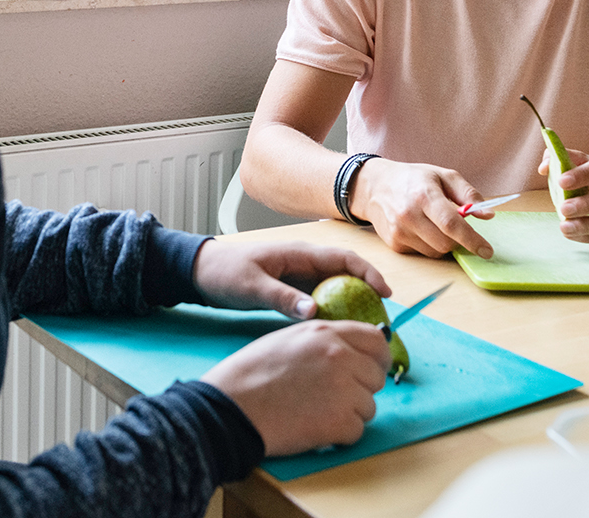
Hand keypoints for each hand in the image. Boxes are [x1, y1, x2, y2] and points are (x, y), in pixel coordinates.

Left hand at [191, 240, 389, 318]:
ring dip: (352, 306)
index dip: (369, 274)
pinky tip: (337, 333)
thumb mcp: (253, 286)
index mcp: (301, 254)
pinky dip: (333, 314)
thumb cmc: (226, 273)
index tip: (386, 294)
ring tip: (365, 331)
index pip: (345, 259)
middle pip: (346, 276)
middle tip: (381, 321)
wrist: (202, 273)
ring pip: (336, 290)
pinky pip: (321, 301)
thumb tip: (314, 313)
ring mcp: (300, 278)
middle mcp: (305, 264)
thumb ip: (282, 298)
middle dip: (367, 294)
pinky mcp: (293, 291)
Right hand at [201, 319, 390, 455]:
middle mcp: (341, 357)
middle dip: (360, 388)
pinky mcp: (340, 422)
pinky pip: (357, 431)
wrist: (232, 406)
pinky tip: (314, 427)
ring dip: (349, 413)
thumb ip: (325, 340)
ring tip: (316, 411)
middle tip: (333, 397)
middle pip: (376, 376)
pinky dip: (340, 435)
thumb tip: (354, 350)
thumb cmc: (253, 373)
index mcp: (327, 333)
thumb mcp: (290, 339)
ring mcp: (343, 390)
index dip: (376, 357)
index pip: (376, 340)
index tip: (370, 368)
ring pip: (369, 406)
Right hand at [351, 158, 496, 259]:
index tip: (487, 251)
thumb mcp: (444, 176)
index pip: (451, 224)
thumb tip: (488, 215)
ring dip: (444, 243)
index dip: (472, 240)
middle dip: (458, 240)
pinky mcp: (394, 243)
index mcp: (424, 195)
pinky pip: (422, 253)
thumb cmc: (413, 179)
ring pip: (435, 252)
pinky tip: (421, 228)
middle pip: (445, 243)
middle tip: (456, 227)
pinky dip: (429, 244)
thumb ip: (468, 194)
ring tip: (435, 224)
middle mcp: (409, 215)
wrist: (375, 186)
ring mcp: (399, 231)